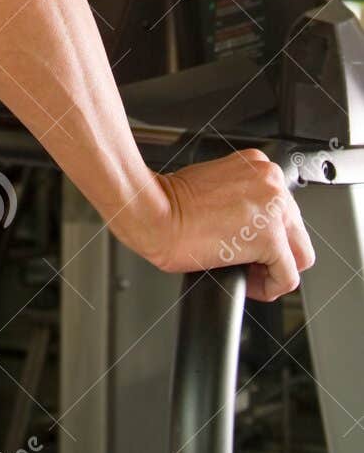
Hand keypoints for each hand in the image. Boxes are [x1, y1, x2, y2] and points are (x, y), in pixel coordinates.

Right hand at [115, 148, 315, 300]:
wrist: (153, 212)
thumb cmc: (169, 201)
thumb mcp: (213, 186)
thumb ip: (239, 197)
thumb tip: (247, 223)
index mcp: (257, 165)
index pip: (283, 207)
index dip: (267, 231)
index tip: (248, 241)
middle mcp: (272, 182)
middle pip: (295, 230)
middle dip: (274, 251)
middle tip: (248, 261)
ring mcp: (274, 209)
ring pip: (299, 254)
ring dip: (274, 268)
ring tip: (248, 273)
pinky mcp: (269, 238)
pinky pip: (287, 276)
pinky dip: (270, 288)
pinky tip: (248, 283)